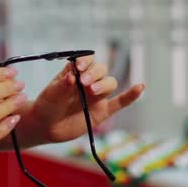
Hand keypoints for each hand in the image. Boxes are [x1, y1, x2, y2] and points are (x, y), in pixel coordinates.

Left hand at [24, 55, 144, 145]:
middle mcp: (89, 81)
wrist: (46, 126)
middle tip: (83, 82)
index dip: (85, 61)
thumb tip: (72, 76)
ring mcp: (97, 96)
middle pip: (101, 70)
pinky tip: (140, 86)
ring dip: (104, 84)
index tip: (77, 67)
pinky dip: (131, 95)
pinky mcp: (102, 111)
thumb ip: (62, 86)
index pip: (86, 60)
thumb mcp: (51, 94)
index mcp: (76, 72)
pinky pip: (120, 102)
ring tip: (92, 91)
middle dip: (94, 74)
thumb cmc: (47, 106)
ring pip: (110, 83)